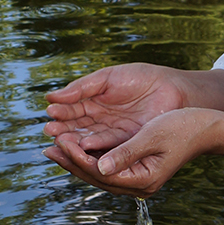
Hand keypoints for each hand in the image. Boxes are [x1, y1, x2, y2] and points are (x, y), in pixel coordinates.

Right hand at [44, 63, 187, 153]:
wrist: (173, 89)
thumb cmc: (141, 78)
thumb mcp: (108, 78)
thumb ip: (82, 87)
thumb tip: (51, 97)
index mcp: (94, 102)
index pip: (72, 110)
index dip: (61, 112)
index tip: (50, 113)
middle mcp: (101, 120)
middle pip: (77, 127)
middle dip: (63, 130)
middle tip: (51, 131)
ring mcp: (113, 132)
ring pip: (90, 138)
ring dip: (75, 141)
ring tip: (62, 140)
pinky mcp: (126, 142)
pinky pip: (108, 145)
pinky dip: (96, 146)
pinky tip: (83, 145)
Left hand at [44, 109, 219, 196]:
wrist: (206, 128)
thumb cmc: (183, 127)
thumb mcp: (153, 135)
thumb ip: (126, 152)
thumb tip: (99, 166)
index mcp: (143, 179)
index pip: (101, 172)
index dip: (78, 157)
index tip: (61, 140)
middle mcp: (139, 186)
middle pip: (97, 178)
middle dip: (71, 163)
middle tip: (48, 148)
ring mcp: (139, 182)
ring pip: (100, 176)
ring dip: (78, 162)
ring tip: (56, 150)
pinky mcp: (139, 172)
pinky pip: (108, 170)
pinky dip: (91, 159)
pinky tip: (78, 149)